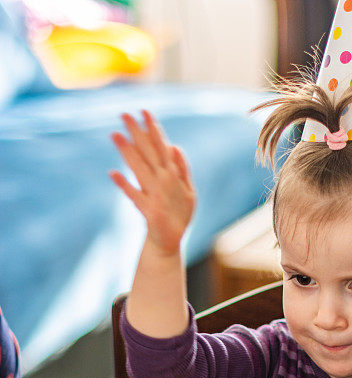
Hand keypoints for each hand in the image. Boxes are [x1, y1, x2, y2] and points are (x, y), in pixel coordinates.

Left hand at [110, 110, 195, 256]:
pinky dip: (124, 185)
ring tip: (114, 135)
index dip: (153, 129)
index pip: (161, 147)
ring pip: (140, 168)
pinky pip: (134, 196)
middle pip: (148, 153)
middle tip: (123, 114)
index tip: (143, 111)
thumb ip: (182, 169)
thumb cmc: (178, 215)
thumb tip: (175, 146)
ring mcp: (156, 195)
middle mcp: (165, 182)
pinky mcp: (149, 211)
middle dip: (137, 133)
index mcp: (173, 175)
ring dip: (127, 152)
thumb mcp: (188, 192)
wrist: (169, 242)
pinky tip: (112, 174)